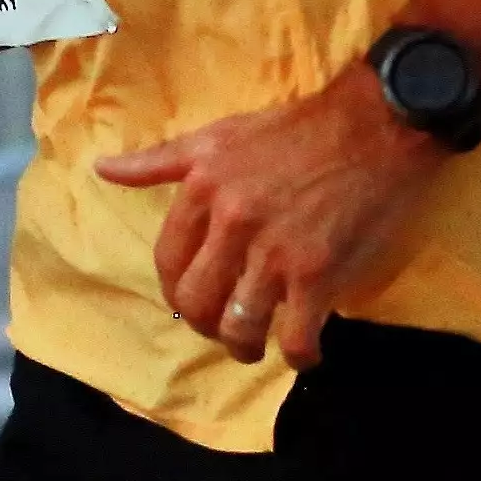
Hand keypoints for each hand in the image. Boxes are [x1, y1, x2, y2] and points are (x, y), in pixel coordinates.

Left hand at [100, 65, 442, 368]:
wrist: (379, 125)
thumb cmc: (300, 127)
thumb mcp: (220, 134)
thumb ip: (159, 160)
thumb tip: (101, 169)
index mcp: (203, 190)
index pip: (167, 260)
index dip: (174, 288)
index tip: (192, 296)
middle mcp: (232, 224)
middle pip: (196, 302)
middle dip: (205, 325)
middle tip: (223, 327)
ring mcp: (275, 253)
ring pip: (240, 327)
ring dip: (245, 347)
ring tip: (257, 346)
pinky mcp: (319, 273)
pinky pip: (295, 336)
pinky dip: (298, 355)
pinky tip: (304, 352)